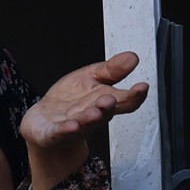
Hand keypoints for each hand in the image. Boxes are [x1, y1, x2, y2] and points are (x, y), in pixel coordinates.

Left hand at [20, 51, 148, 189]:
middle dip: (108, 107)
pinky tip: (71, 125)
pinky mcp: (55, 132)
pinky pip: (61, 131)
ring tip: (95, 112)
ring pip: (85, 123)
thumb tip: (132, 57)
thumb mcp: (92, 77)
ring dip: (90, 119)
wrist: (47, 123)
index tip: (142, 87)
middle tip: (111, 99)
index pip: (124, 101)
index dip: (134, 95)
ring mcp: (74, 125)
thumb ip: (112, 69)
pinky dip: (66, 130)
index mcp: (104, 101)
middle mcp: (92, 115)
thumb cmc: (71, 101)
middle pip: (104, 113)